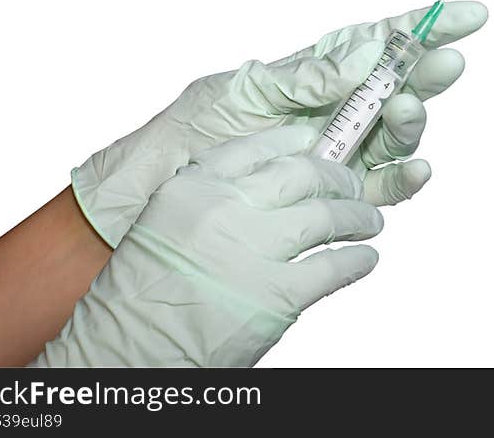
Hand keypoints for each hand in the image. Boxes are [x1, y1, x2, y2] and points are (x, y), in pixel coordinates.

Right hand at [31, 127, 382, 366]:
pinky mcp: (276, 294)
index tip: (312, 142)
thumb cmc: (137, 298)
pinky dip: (356, 260)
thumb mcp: (162, 226)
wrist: (125, 352)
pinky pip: (332, 266)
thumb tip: (264, 192)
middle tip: (351, 185)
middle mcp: (225, 209)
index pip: (255, 148)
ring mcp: (253, 249)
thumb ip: (209, 201)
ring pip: (324, 216)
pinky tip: (364, 258)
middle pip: (301, 175)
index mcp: (193, 187)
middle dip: (336, 178)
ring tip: (369, 220)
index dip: (292, 143)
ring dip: (356, 216)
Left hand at [74, 1, 487, 246]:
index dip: (425, 27)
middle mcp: (337, 110)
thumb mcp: (244, 90)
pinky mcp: (340, 193)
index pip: (379, 43)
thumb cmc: (195, 130)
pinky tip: (417, 167)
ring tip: (405, 109)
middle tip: (444, 62)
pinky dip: (407, 177)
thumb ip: (305, 77)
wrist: (160, 191)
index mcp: (316, 72)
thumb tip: (363, 57)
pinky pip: (386, 186)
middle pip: (400, 85)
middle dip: (428, 70)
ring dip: (413, 121)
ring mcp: (341, 152)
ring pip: (398, 134)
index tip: (468, 14)